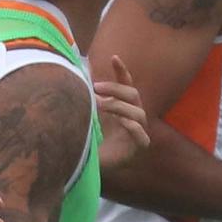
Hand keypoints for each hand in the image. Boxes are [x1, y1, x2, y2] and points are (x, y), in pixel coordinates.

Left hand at [95, 55, 148, 173]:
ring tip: (99, 104)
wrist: (92, 164)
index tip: (114, 57)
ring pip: (137, 113)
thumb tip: (79, 69)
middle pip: (133, 94)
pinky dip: (132, 127)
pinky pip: (141, 136)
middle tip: (95, 87)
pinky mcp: (138, 148)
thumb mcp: (88, 113)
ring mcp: (138, 131)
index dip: (122, 71)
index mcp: (123, 106)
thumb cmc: (92, 137)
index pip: (127, 84)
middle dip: (115, 88)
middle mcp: (133, 116)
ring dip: (119, 106)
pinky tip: (121, 122)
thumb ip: (87, 94)